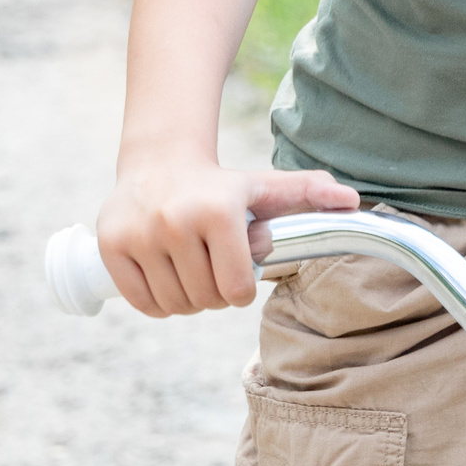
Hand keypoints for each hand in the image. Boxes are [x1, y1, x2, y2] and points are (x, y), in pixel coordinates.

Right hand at [97, 160, 360, 316]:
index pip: (237, 289)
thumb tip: (353, 203)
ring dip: (187, 300)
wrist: (159, 161)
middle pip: (205, 300)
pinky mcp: (111, 245)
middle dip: (215, 295)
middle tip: (214, 271)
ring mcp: (139, 234)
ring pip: (174, 304)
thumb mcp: (266, 186)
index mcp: (218, 210)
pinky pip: (141, 302)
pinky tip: (166, 278)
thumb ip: (310, 193)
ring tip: (191, 271)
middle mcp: (176, 220)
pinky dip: (156, 303)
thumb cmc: (222, 184)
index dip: (242, 290)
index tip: (239, 273)